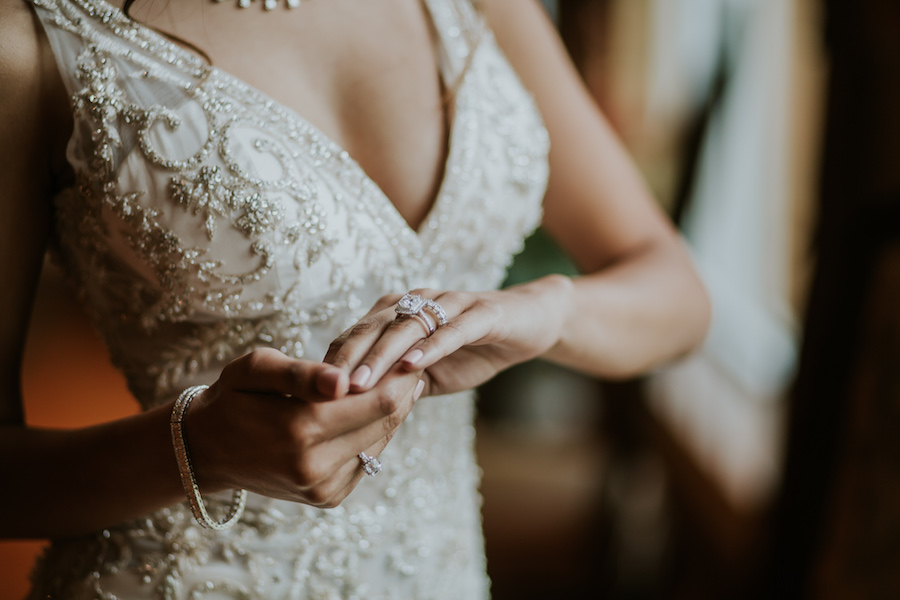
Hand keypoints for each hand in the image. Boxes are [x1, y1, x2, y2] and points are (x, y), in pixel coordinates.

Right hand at [184, 348, 423, 507]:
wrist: (207, 450)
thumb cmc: (232, 397)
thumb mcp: (256, 369)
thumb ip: (301, 373)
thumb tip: (343, 381)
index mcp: (298, 429)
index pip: (377, 401)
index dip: (401, 376)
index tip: (410, 353)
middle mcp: (314, 466)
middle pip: (386, 422)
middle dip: (402, 391)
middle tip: (409, 364)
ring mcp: (322, 487)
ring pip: (381, 441)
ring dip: (391, 412)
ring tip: (392, 383)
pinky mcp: (327, 497)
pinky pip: (367, 459)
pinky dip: (372, 434)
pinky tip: (366, 412)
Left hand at [323, 275, 572, 397]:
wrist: (530, 325)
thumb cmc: (473, 349)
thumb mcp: (430, 374)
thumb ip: (397, 387)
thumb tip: (358, 417)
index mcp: (398, 315)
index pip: (356, 337)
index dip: (333, 364)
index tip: (309, 395)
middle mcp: (417, 302)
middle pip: (372, 328)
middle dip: (345, 360)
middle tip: (322, 390)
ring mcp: (449, 304)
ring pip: (407, 327)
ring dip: (381, 355)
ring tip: (361, 383)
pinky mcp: (481, 312)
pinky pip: (452, 328)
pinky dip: (432, 346)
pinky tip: (414, 365)